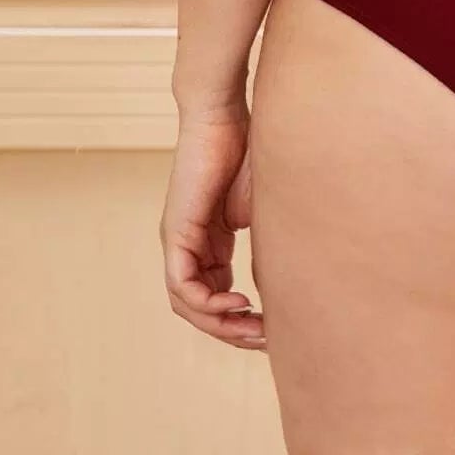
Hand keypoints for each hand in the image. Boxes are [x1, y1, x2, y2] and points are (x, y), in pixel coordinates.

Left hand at [159, 104, 264, 349]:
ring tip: (253, 328)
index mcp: (208, 242)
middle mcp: (188, 247)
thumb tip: (278, 285)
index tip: (272, 326)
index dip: (241, 319)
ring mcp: (178, 241)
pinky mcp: (175, 233)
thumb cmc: (247, 149)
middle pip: (200, 308)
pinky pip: (181, 285)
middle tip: (265, 339)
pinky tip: (238, 303)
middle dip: (233, 331)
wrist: (223, 114)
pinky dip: (207, 303)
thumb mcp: (260, 209)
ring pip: (187, 304)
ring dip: (220, 324)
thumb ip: (263, 245)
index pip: (216, 296)